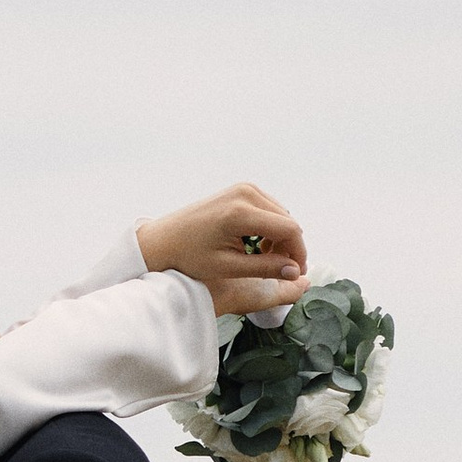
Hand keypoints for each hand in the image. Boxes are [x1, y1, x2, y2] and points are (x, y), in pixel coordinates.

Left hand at [136, 183, 308, 318]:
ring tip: (266, 260)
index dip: (298, 253)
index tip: (296, 273)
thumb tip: (294, 272)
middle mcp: (246, 193)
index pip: (289, 229)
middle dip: (289, 246)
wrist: (163, 239)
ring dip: (280, 238)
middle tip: (281, 270)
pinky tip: (257, 246)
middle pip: (287, 220)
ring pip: (280, 214)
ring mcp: (244, 188)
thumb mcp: (228, 268)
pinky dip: (270, 228)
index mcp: (241, 212)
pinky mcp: (241, 189)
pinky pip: (268, 209)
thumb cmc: (189, 256)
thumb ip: (264, 268)